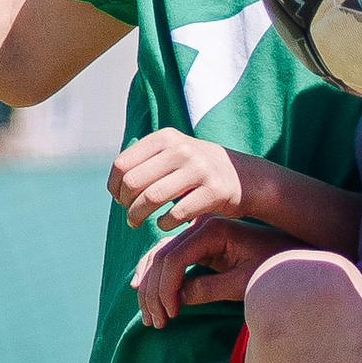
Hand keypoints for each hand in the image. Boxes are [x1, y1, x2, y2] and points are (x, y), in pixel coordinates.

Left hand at [110, 130, 245, 231]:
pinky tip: (164, 224)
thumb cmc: (200, 171)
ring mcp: (200, 169)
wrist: (246, 178)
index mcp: (166, 138)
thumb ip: (147, 160)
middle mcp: (182, 149)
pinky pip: (177, 213)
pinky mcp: (215, 191)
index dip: (115, 187)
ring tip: (138, 223)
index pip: (123, 164)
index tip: (120, 200)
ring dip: (138, 216)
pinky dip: (164, 223)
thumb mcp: (175, 153)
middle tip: (130, 216)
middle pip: (134, 182)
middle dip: (126, 204)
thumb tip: (115, 183)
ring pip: (152, 197)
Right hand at [131, 214, 292, 325]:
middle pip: (162, 258)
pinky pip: (168, 258)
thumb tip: (177, 299)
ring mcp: (196, 233)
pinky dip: (155, 276)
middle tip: (156, 322)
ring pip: (159, 258)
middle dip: (154, 292)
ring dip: (150, 287)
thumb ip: (211, 289)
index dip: (166, 289)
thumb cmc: (273, 269)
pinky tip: (141, 291)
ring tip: (152, 318)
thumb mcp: (244, 283)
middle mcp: (200, 225)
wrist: (290, 256)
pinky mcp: (198, 244)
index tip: (170, 315)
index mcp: (213, 229)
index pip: (175, 258)